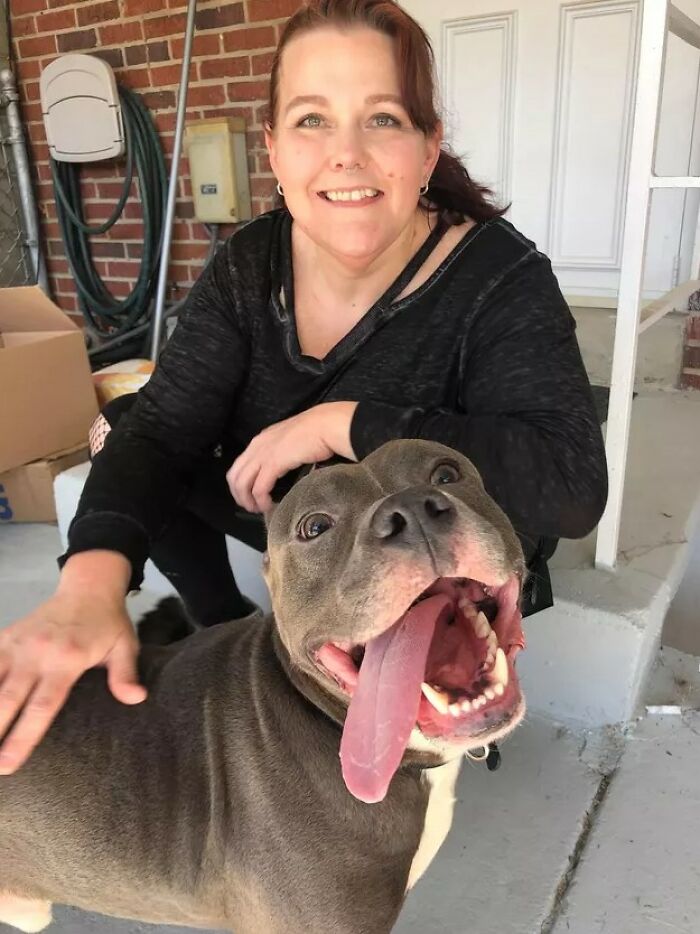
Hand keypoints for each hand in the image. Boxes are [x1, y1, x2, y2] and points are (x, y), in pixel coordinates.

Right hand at [0, 583, 145, 775]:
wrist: (89, 586)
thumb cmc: (107, 623)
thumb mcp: (124, 646)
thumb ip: (125, 674)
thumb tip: (136, 699)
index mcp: (67, 660)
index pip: (42, 706)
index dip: (23, 736)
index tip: (8, 764)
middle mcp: (37, 652)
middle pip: (6, 698)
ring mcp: (16, 643)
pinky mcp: (4, 636)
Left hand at [227, 401, 357, 513]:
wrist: (326, 425)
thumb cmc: (317, 431)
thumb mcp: (291, 440)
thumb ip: (283, 451)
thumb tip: (284, 466)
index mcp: (261, 439)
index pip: (240, 464)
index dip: (241, 483)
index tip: (249, 494)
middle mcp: (258, 445)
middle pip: (235, 475)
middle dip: (239, 495)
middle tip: (250, 506)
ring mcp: (264, 454)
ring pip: (242, 483)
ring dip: (247, 500)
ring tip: (257, 509)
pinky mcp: (273, 463)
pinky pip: (259, 488)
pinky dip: (261, 500)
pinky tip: (268, 505)